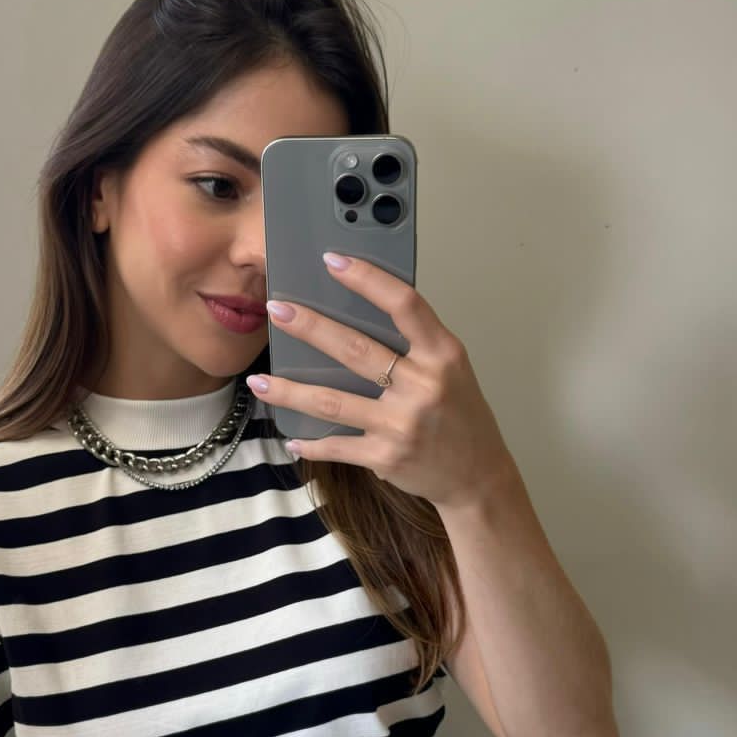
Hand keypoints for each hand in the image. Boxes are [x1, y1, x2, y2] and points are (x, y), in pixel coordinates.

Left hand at [250, 252, 514, 513]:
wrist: (478, 475)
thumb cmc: (460, 414)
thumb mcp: (451, 369)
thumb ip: (416, 343)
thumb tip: (359, 312)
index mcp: (442, 355)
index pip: (404, 305)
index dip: (367, 279)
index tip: (332, 260)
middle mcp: (423, 387)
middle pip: (356, 350)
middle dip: (310, 327)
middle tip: (276, 310)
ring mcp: (402, 424)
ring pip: (333, 402)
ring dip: (289, 392)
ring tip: (258, 381)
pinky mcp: (386, 457)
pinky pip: (338, 447)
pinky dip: (311, 444)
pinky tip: (290, 437)